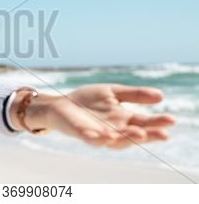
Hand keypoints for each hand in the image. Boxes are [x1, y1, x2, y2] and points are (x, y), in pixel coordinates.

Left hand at [45, 84, 175, 148]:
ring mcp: (98, 133)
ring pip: (115, 140)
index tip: (171, 119)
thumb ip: (134, 95)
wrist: (61, 104)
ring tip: (139, 133)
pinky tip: (107, 135)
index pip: (143, 123)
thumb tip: (161, 96)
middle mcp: (114, 130)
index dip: (157, 123)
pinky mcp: (82, 133)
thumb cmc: (88, 100)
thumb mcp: (113, 92)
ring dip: (127, 138)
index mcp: (123, 120)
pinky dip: (99, 138)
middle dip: (148, 136)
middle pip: (133, 135)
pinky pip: (91, 139)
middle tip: (164, 134)